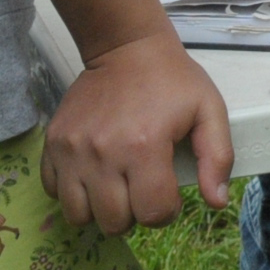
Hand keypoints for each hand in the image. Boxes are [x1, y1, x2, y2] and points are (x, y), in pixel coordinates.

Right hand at [41, 26, 232, 232]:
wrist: (126, 46)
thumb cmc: (171, 79)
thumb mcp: (208, 108)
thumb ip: (218, 156)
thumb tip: (217, 202)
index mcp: (145, 146)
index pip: (153, 213)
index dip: (166, 210)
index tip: (168, 190)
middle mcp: (103, 154)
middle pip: (114, 222)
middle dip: (134, 212)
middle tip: (142, 185)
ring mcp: (72, 151)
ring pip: (80, 217)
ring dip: (100, 208)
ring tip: (116, 182)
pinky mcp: (52, 145)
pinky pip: (54, 193)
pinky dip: (73, 191)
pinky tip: (93, 170)